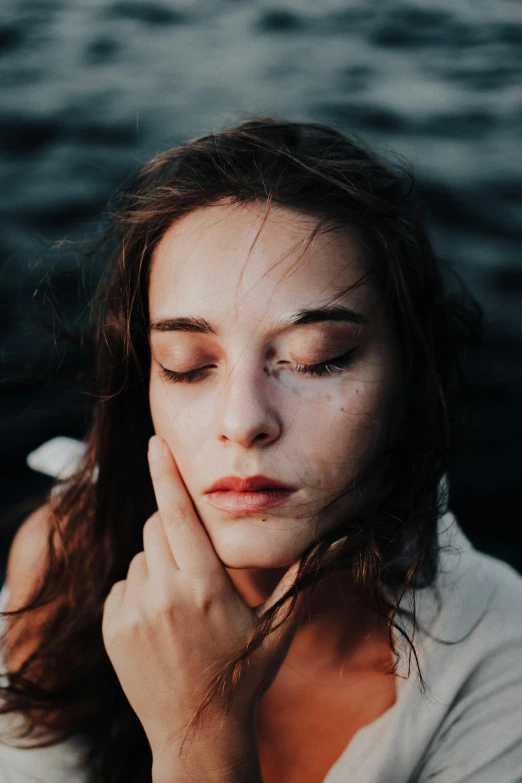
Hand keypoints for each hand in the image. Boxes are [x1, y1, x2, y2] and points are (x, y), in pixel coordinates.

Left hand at [102, 434, 311, 778]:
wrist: (196, 731)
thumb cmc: (243, 676)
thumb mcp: (278, 628)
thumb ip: (300, 578)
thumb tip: (336, 538)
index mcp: (204, 587)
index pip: (179, 514)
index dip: (166, 473)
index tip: (154, 441)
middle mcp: (163, 595)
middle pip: (157, 528)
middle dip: (174, 530)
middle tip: (196, 565)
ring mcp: (132, 612)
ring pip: (140, 557)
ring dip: (159, 565)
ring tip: (182, 604)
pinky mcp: (112, 627)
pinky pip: (122, 584)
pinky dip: (140, 590)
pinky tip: (160, 622)